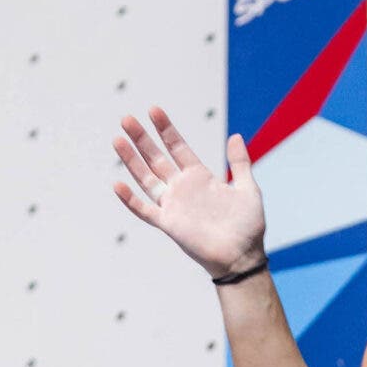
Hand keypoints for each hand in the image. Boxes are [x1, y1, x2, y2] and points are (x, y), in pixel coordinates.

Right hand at [111, 106, 266, 278]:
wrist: (243, 256)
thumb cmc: (248, 226)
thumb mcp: (248, 189)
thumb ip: (240, 164)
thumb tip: (235, 136)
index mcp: (201, 177)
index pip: (178, 147)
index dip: (166, 130)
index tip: (154, 110)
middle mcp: (183, 188)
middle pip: (157, 158)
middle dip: (142, 139)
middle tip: (127, 119)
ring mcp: (174, 205)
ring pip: (146, 179)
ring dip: (131, 161)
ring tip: (117, 140)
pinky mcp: (169, 224)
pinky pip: (145, 210)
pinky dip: (131, 199)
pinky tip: (118, 185)